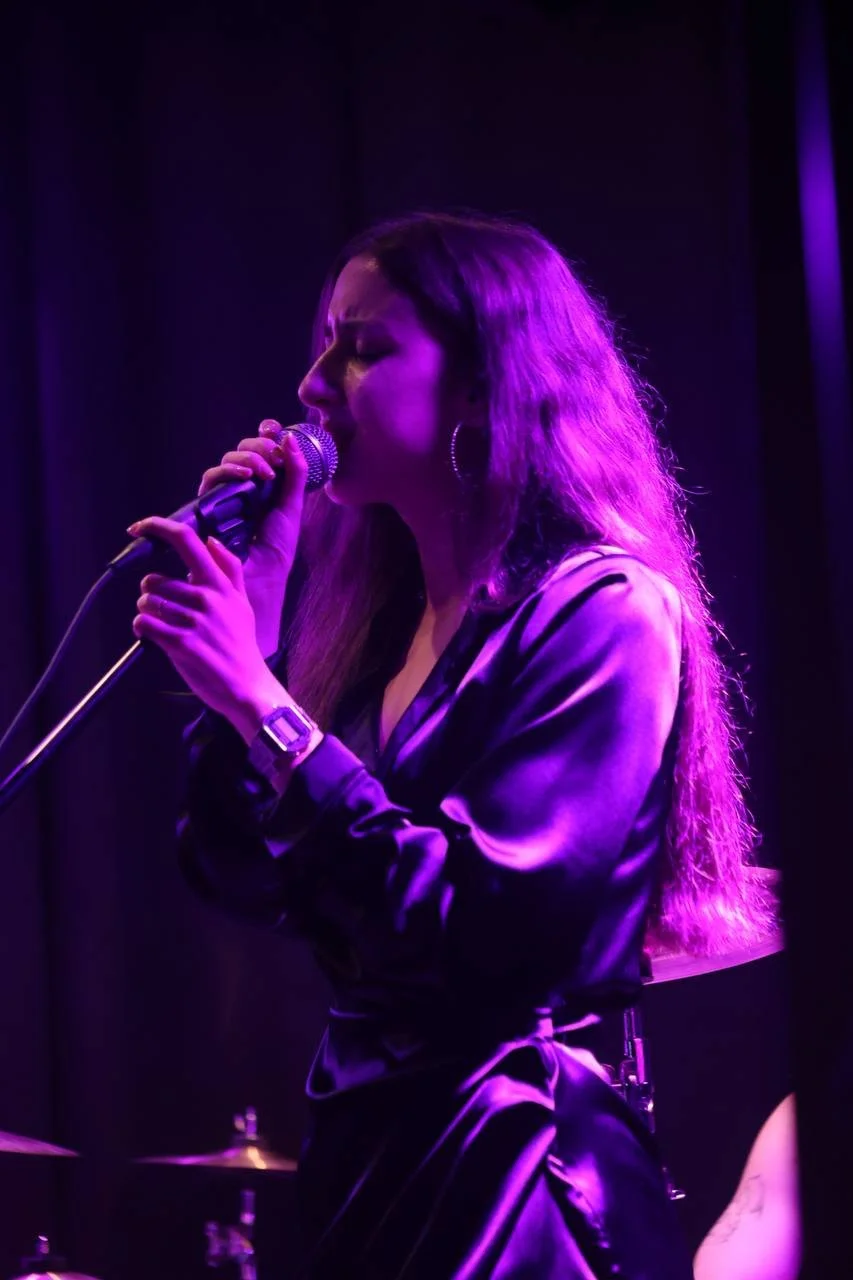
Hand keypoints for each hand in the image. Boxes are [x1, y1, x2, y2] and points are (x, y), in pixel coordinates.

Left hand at [129, 517, 285, 734]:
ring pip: (146, 602)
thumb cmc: (241, 644)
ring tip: (164, 626)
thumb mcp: (242, 602)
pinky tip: (154, 636)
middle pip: (154, 580)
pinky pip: (144, 623)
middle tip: (165, 609)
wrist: (247, 685)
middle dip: (151, 594)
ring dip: (147, 613)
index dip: (157, 526)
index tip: (138, 528)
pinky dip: (143, 628)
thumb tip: (211, 540)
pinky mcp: (180, 643)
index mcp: (219, 584)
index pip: (186, 540)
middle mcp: (206, 597)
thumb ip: (230, 568)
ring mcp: (192, 620)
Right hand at [198, 418, 308, 653]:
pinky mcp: (208, 505)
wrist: (260, 575)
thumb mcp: (291, 507)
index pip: (260, 449)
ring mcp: (224, 495)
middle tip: (274, 458)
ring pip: (227, 461)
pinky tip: (244, 475)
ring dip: (245, 457)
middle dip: (258, 446)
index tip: (276, 430)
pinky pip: (211, 479)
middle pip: (242, 450)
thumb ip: (295, 474)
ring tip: (262, 470)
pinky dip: (227, 471)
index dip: (264, 435)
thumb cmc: (276, 548)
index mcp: (263, 485)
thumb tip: (290, 438)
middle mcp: (242, 487)